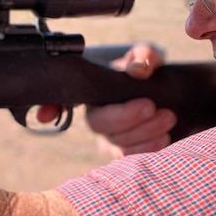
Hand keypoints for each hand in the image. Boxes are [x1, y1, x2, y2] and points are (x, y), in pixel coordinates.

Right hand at [36, 43, 175, 157]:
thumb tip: (138, 71)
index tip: (44, 115)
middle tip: (151, 106)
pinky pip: (132, 158)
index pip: (64, 99)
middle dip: (125, 117)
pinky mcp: (127, 153)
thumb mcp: (146, 58)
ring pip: (117, 144)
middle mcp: (97, 117)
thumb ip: (143, 57)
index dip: (51, 107)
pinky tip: (165, 137)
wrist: (170, 98)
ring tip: (168, 117)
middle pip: (99, 124)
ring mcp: (110, 139)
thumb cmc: (149, 74)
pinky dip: (150, 148)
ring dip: (144, 133)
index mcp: (93, 92)